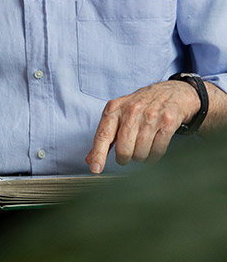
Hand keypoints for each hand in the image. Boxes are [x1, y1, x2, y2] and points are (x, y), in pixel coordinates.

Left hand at [85, 79, 200, 173]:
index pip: (103, 135)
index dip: (98, 154)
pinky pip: (158, 150)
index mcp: (114, 109)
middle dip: (124, 158)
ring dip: (140, 157)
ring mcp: (150, 116)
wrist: (172, 92)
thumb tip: (90, 159)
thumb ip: (104, 136)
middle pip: (123, 149)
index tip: (95, 169)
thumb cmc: (140, 106)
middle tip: (127, 155)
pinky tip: (153, 149)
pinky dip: (154, 156)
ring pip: (141, 152)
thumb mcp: (118, 114)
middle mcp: (131, 111)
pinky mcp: (167, 122)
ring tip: (141, 148)